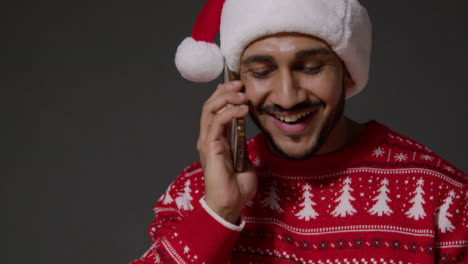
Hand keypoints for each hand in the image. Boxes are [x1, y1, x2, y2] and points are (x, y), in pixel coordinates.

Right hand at [197, 81, 256, 223]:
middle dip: (224, 91)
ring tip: (242, 93)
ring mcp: (207, 141)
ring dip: (226, 97)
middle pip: (210, 105)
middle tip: (240, 84)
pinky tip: (243, 110)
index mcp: (216, 140)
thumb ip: (243, 147)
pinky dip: (230, 112)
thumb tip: (248, 137)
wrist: (230, 205)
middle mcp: (208, 137)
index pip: (215, 110)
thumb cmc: (237, 187)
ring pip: (210, 109)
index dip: (225, 95)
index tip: (240, 87)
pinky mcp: (210, 146)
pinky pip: (217, 122)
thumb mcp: (245, 161)